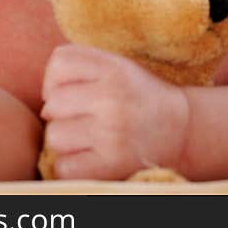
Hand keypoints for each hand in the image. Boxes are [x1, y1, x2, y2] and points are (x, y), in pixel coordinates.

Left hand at [40, 44, 190, 179]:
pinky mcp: (112, 163)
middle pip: (52, 103)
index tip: (70, 90)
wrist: (183, 129)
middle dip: (60, 113)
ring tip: (85, 137)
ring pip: (55, 136)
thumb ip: (82, 66)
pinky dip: (70, 164)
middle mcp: (112, 96)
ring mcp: (111, 132)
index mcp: (114, 68)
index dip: (55, 79)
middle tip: (80, 118)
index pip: (58, 62)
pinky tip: (88, 157)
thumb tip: (44, 96)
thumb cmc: (139, 97)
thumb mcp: (118, 67)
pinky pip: (64, 166)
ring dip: (65, 140)